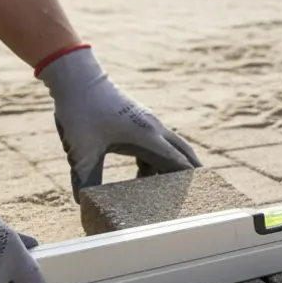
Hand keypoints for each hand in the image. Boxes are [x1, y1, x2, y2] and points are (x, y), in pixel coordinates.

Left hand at [38, 47, 201, 201]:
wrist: (78, 80)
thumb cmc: (81, 113)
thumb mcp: (82, 152)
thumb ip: (85, 178)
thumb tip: (81, 202)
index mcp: (147, 137)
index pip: (177, 162)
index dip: (188, 180)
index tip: (199, 195)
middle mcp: (154, 129)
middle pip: (183, 152)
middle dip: (192, 172)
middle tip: (203, 191)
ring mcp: (147, 123)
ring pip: (169, 148)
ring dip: (170, 168)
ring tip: (167, 192)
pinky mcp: (137, 120)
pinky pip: (156, 144)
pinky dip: (156, 160)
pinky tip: (141, 176)